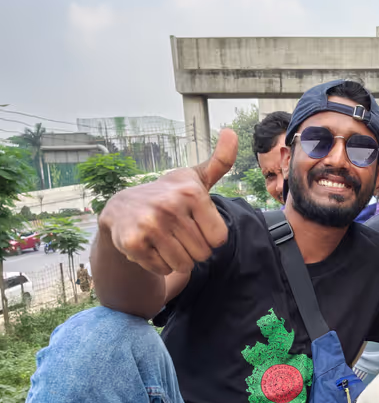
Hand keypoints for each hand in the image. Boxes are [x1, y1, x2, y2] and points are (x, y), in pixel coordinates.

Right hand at [98, 130, 236, 276]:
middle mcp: (170, 206)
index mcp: (191, 191)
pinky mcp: (133, 242)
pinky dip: (159, 264)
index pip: (219, 239)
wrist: (121, 208)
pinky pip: (163, 269)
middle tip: (176, 233)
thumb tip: (232, 133)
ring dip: (176, 259)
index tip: (194, 223)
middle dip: (192, 249)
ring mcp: (150, 224)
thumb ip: (219, 162)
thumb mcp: (194, 178)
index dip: (208, 237)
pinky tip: (150, 246)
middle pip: (202, 254)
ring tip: (164, 240)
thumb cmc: (168, 196)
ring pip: (184, 265)